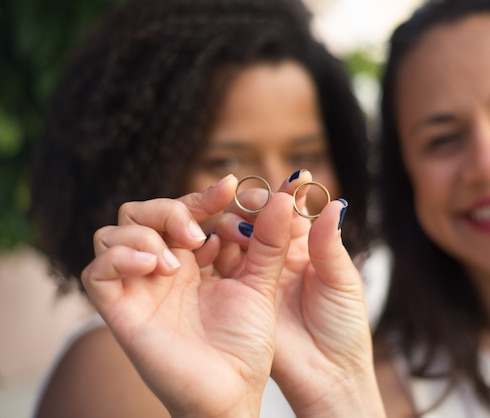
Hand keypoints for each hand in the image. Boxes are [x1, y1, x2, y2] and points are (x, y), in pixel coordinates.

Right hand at [81, 175, 293, 417]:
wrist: (233, 393)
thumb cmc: (246, 345)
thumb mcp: (261, 283)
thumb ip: (270, 242)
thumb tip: (284, 198)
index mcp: (193, 262)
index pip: (183, 212)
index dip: (201, 197)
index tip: (228, 188)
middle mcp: (161, 271)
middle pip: (140, 214)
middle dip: (168, 210)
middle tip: (196, 234)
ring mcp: (139, 290)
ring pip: (112, 233)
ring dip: (144, 233)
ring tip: (177, 262)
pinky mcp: (121, 312)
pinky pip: (96, 271)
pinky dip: (118, 257)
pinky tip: (155, 267)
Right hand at [210, 171, 384, 416]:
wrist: (328, 376)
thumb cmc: (344, 329)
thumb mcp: (342, 282)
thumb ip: (330, 245)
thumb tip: (333, 205)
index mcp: (306, 249)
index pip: (292, 212)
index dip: (291, 194)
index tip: (294, 179)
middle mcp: (278, 257)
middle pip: (260, 218)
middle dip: (255, 204)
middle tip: (254, 200)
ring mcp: (256, 275)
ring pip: (237, 237)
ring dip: (233, 223)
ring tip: (237, 221)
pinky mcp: (238, 294)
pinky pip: (222, 265)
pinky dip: (217, 249)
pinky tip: (216, 241)